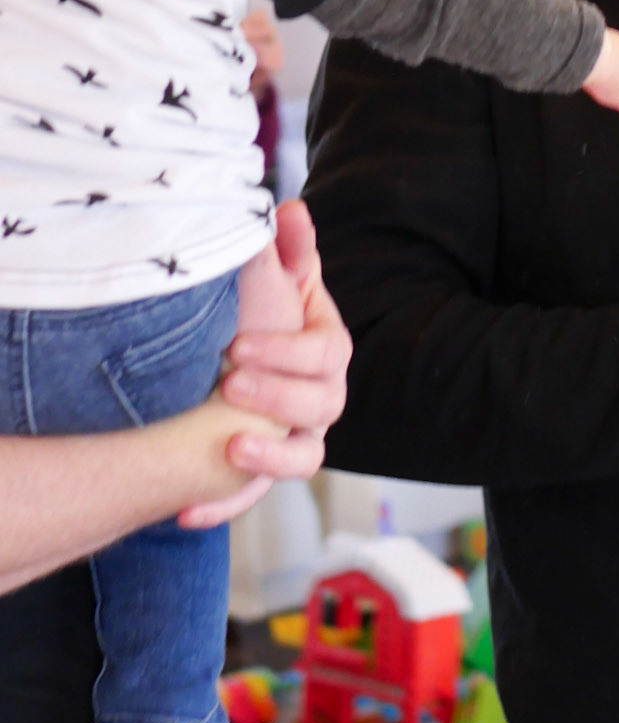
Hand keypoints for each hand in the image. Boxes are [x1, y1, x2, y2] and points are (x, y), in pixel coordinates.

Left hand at [179, 198, 351, 527]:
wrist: (219, 360)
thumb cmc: (252, 311)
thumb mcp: (270, 276)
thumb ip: (286, 247)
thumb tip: (291, 208)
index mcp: (326, 346)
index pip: (328, 351)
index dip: (288, 352)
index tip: (238, 347)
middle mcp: (322, 394)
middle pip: (322, 403)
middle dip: (277, 397)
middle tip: (229, 384)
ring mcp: (298, 435)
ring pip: (305, 456)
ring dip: (270, 457)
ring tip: (229, 451)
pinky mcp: (265, 470)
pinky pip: (254, 496)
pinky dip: (224, 506)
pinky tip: (187, 513)